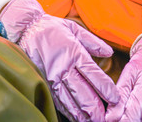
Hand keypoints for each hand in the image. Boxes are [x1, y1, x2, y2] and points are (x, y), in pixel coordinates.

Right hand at [0, 0, 119, 121]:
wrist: (26, 29)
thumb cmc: (52, 28)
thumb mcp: (75, 28)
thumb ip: (94, 42)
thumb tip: (110, 52)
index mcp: (74, 53)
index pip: (94, 75)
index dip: (106, 89)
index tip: (116, 98)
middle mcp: (63, 67)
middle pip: (83, 93)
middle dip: (97, 108)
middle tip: (108, 117)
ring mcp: (52, 77)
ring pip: (70, 101)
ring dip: (83, 114)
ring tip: (94, 121)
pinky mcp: (44, 83)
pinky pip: (57, 101)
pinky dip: (68, 111)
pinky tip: (76, 118)